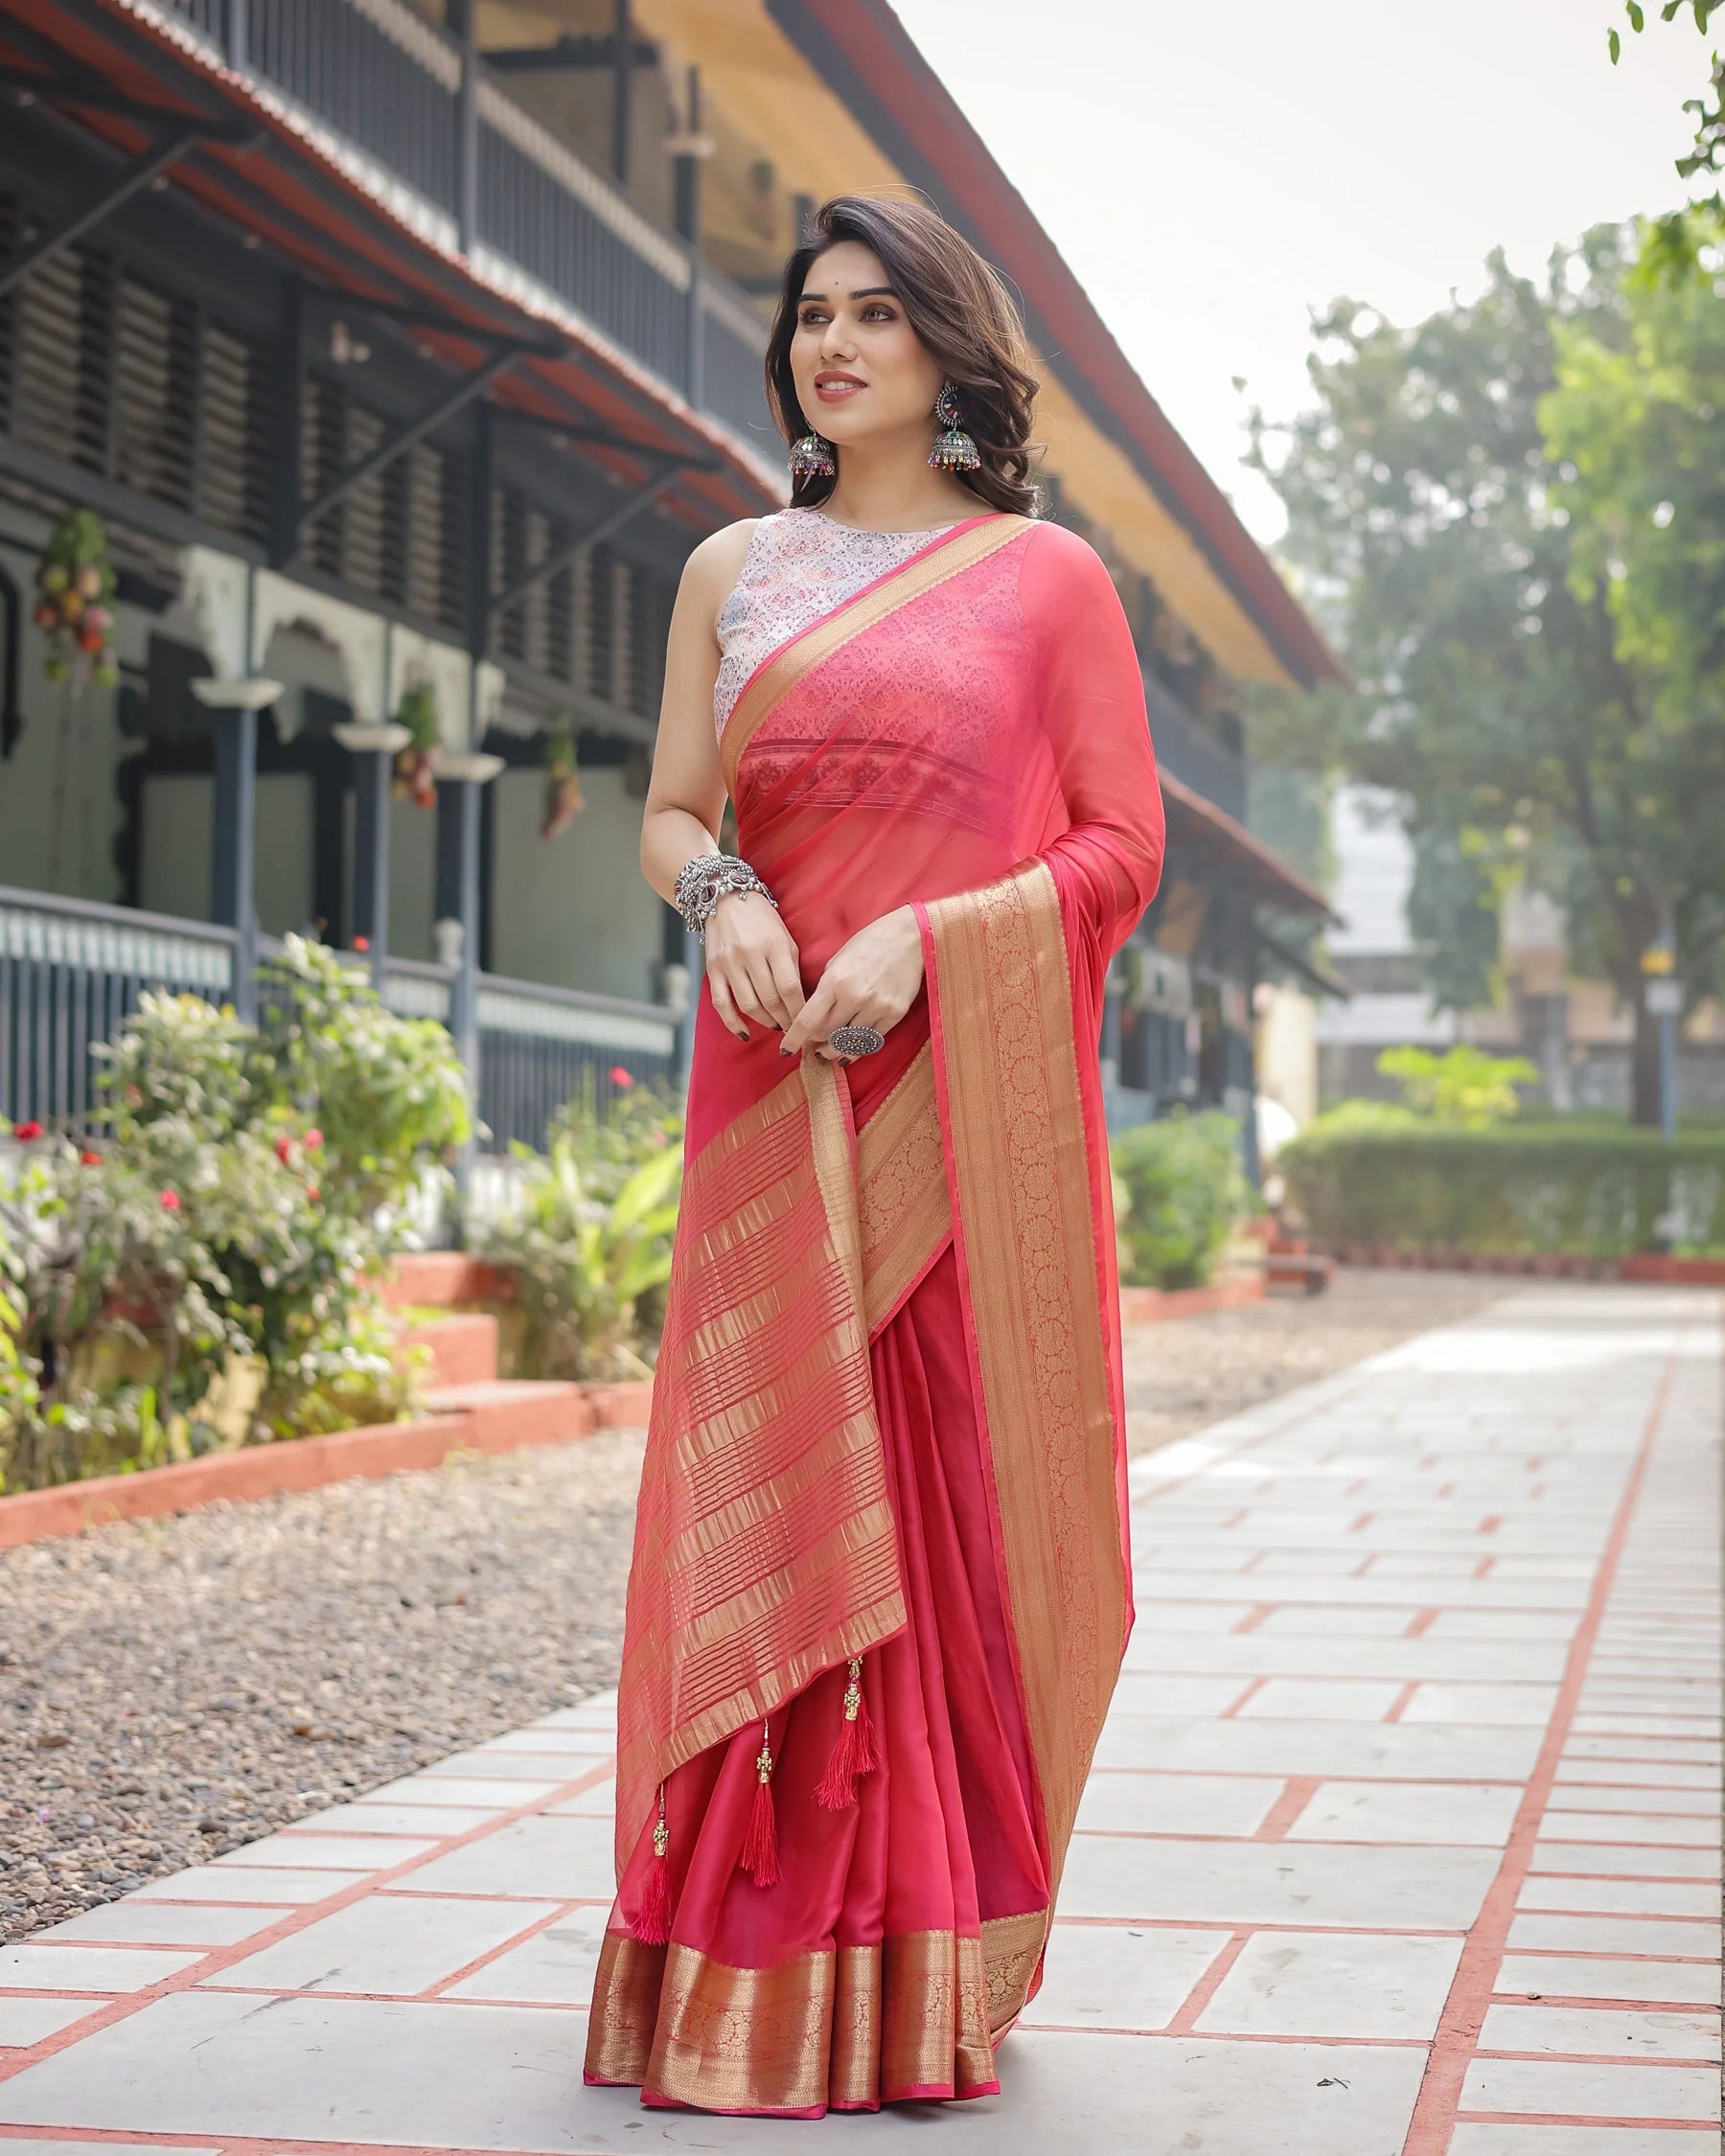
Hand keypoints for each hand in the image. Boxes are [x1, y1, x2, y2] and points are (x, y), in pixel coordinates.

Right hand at [704, 889, 804, 1038]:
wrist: (726, 899)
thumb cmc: (762, 919)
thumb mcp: (785, 937)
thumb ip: (792, 967)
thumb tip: (801, 1002)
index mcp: (774, 945)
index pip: (789, 988)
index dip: (798, 1011)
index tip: (806, 1023)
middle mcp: (750, 954)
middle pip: (770, 1000)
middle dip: (784, 1019)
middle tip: (793, 1028)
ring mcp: (729, 963)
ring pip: (749, 1005)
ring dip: (765, 1021)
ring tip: (775, 1025)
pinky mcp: (713, 969)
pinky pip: (721, 1003)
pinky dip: (733, 1023)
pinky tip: (745, 1032)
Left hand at [780, 906, 924, 1062]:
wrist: (910, 937)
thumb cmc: (870, 944)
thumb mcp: (837, 961)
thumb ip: (824, 989)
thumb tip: (812, 1016)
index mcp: (835, 980)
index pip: (807, 1020)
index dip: (794, 1039)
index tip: (786, 1049)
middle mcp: (854, 996)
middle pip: (826, 1034)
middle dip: (815, 1042)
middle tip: (812, 1044)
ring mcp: (877, 1007)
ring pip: (848, 1043)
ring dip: (834, 1049)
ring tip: (828, 1051)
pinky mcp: (895, 1014)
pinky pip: (871, 1042)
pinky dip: (857, 1049)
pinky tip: (848, 1051)